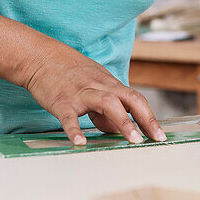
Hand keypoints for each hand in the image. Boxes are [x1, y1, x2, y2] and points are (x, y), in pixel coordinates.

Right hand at [23, 44, 165, 145]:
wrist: (39, 57)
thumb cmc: (67, 73)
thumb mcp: (92, 85)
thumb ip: (106, 108)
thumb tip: (118, 129)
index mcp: (108, 83)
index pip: (135, 98)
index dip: (149, 116)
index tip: (160, 134)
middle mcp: (98, 86)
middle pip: (128, 98)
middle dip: (145, 118)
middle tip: (156, 138)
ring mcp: (80, 93)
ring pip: (106, 103)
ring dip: (123, 122)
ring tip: (133, 140)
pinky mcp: (61, 101)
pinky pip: (69, 117)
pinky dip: (75, 130)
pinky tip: (80, 143)